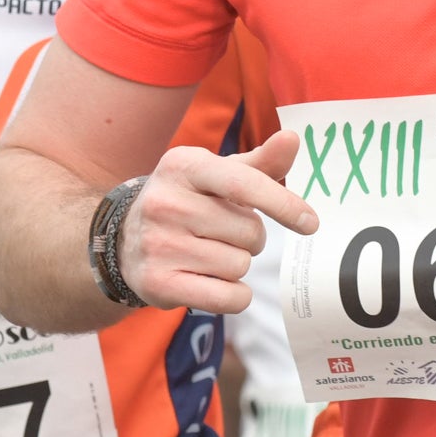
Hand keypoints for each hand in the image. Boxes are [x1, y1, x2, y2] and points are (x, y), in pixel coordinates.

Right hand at [121, 131, 316, 314]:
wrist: (125, 241)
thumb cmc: (187, 202)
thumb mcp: (217, 175)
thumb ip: (260, 163)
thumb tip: (293, 139)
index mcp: (183, 165)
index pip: (243, 184)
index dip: (282, 203)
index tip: (310, 223)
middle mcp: (166, 202)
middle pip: (250, 232)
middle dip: (250, 238)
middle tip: (222, 233)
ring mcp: (158, 244)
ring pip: (240, 265)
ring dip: (237, 265)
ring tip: (208, 253)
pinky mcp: (157, 283)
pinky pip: (227, 297)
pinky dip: (235, 296)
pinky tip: (213, 282)